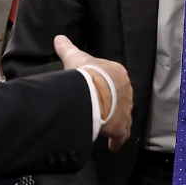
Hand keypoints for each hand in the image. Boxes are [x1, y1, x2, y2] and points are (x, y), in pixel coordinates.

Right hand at [55, 35, 132, 150]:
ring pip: (122, 117)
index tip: (100, 91)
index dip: (107, 86)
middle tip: (102, 110)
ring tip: (105, 127)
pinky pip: (121, 136)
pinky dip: (117, 141)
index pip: (114, 80)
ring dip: (114, 121)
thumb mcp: (74, 57)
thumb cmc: (85, 73)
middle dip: (113, 104)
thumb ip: (67, 48)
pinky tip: (112, 146)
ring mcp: (125, 109)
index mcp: (118, 73)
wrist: (90, 91)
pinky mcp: (121, 126)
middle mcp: (126, 91)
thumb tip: (59, 39)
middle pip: (120, 99)